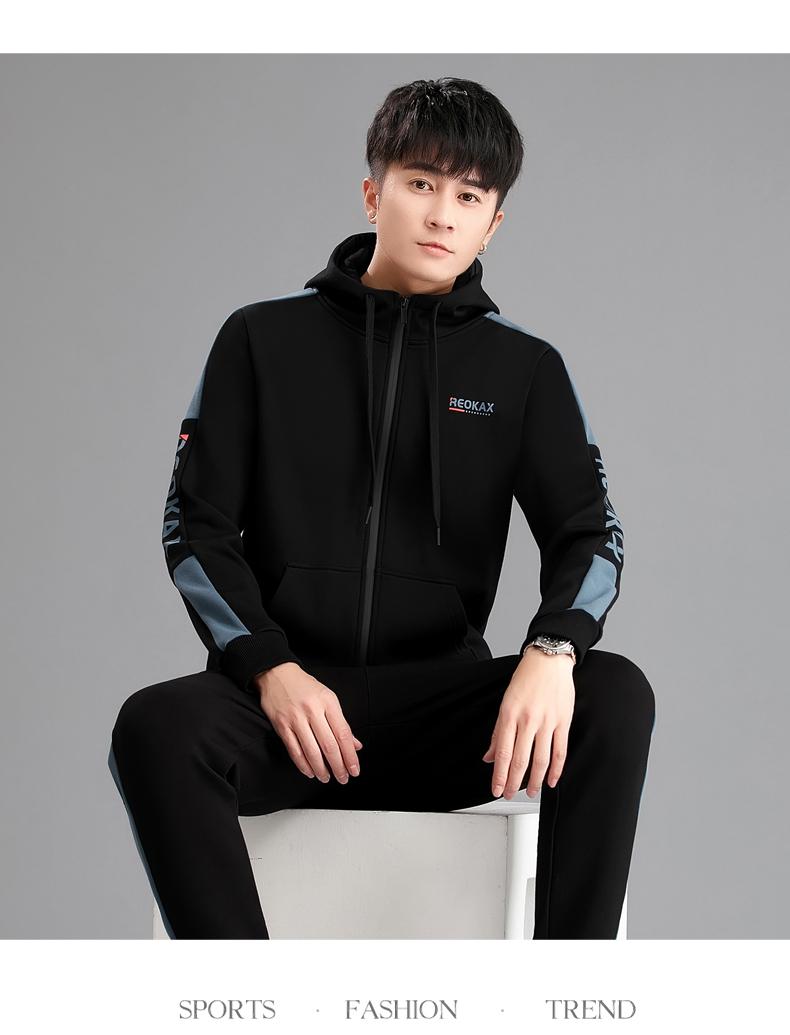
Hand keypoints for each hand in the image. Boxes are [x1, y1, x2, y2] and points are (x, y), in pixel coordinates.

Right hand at [252, 662, 363, 784]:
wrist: (277, 674)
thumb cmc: (305, 687)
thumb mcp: (328, 698)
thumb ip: (341, 723)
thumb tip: (356, 745)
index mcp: (328, 702)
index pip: (343, 734)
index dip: (350, 755)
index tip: (354, 769)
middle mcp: (312, 710)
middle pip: (329, 745)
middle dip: (338, 766)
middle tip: (343, 778)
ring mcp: (296, 718)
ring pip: (311, 751)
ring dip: (321, 769)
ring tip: (327, 778)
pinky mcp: (281, 726)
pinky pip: (294, 750)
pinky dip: (303, 765)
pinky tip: (310, 772)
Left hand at [481, 648, 574, 798]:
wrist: (549, 660)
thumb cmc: (526, 679)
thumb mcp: (505, 702)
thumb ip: (498, 732)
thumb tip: (490, 756)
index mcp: (509, 714)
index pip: (503, 753)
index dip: (499, 775)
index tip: (496, 789)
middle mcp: (528, 720)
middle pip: (520, 759)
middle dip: (513, 782)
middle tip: (509, 794)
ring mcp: (547, 722)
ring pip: (540, 759)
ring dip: (534, 780)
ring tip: (530, 792)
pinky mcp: (563, 722)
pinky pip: (560, 751)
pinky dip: (556, 769)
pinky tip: (551, 781)